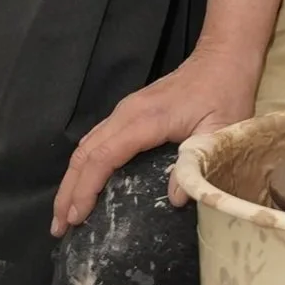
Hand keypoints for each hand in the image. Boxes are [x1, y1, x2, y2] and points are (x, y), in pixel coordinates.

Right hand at [52, 49, 256, 235]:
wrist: (222, 57)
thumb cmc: (226, 92)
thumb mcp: (222, 130)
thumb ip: (199, 163)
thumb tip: (176, 199)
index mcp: (145, 120)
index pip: (103, 157)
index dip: (86, 188)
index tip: (76, 217)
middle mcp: (126, 114)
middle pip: (84, 154)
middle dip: (68, 192)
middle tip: (58, 227)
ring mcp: (124, 112)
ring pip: (86, 147)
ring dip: (71, 180)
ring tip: (64, 213)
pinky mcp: (128, 113)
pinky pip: (96, 141)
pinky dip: (84, 166)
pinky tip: (82, 185)